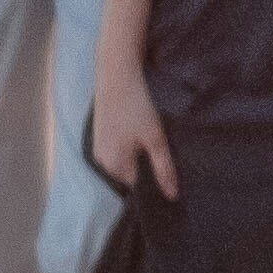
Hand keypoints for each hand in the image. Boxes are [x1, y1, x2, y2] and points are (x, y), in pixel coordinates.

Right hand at [89, 54, 175, 202]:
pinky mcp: (100, 134)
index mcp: (114, 166)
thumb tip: (172, 197)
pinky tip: (140, 133)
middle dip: (147, 168)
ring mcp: (99, 147)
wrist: (117, 75)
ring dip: (139, 156)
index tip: (173, 174)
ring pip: (124, 161)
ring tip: (156, 143)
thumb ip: (164, 168)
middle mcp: (101, 161)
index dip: (155, 181)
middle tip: (168, 156)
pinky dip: (130, 145)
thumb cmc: (137, 107)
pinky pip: (118, 149)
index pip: (138, 186)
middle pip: (130, 174)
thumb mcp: (156, 139)